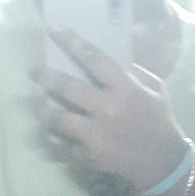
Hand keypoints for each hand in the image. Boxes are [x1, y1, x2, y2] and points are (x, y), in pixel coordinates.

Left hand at [36, 30, 185, 192]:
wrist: (160, 162)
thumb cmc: (158, 121)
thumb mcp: (155, 89)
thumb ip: (134, 73)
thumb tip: (110, 63)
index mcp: (124, 89)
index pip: (95, 60)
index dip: (73, 44)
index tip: (55, 32)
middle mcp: (106, 109)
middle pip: (68, 88)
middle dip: (46, 77)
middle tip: (34, 72)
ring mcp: (95, 134)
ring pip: (59, 118)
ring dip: (43, 109)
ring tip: (37, 104)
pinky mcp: (88, 155)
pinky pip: (63, 144)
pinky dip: (53, 137)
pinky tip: (48, 131)